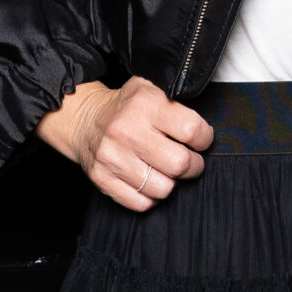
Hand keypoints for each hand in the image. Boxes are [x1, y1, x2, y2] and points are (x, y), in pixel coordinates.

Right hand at [37, 76, 212, 211]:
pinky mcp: (102, 178)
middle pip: (179, 164)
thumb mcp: (152, 89)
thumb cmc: (127, 107)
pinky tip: (150, 181)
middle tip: (189, 160)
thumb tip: (206, 128)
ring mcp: (112, 157)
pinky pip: (141, 203)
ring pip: (162, 188)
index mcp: (144, 105)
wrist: (85, 119)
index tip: (200, 140)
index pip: (191, 130)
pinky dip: (151, 196)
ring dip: (171, 182)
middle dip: (193, 165)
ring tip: (167, 170)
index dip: (204, 139)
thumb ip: (179, 103)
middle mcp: (126, 131)